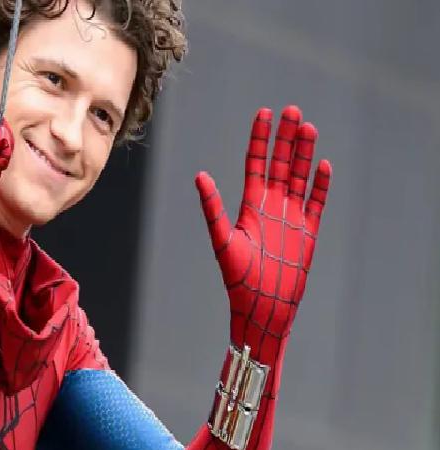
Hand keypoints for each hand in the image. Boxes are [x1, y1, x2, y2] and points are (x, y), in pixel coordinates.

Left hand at [195, 105, 330, 363]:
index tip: (264, 113)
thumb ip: (213, 209)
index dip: (260, 138)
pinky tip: (323, 164)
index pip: (256, 162)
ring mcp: (292, 217)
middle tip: (291, 110)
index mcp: (251, 204)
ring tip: (308, 127)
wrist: (262, 307)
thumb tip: (200, 176)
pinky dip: (321, 184)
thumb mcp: (223, 240)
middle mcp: (272, 206)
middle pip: (280, 163)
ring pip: (300, 176)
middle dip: (285, 137)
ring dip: (304, 153)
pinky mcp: (309, 231)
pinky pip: (316, 202)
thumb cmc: (238, 279)